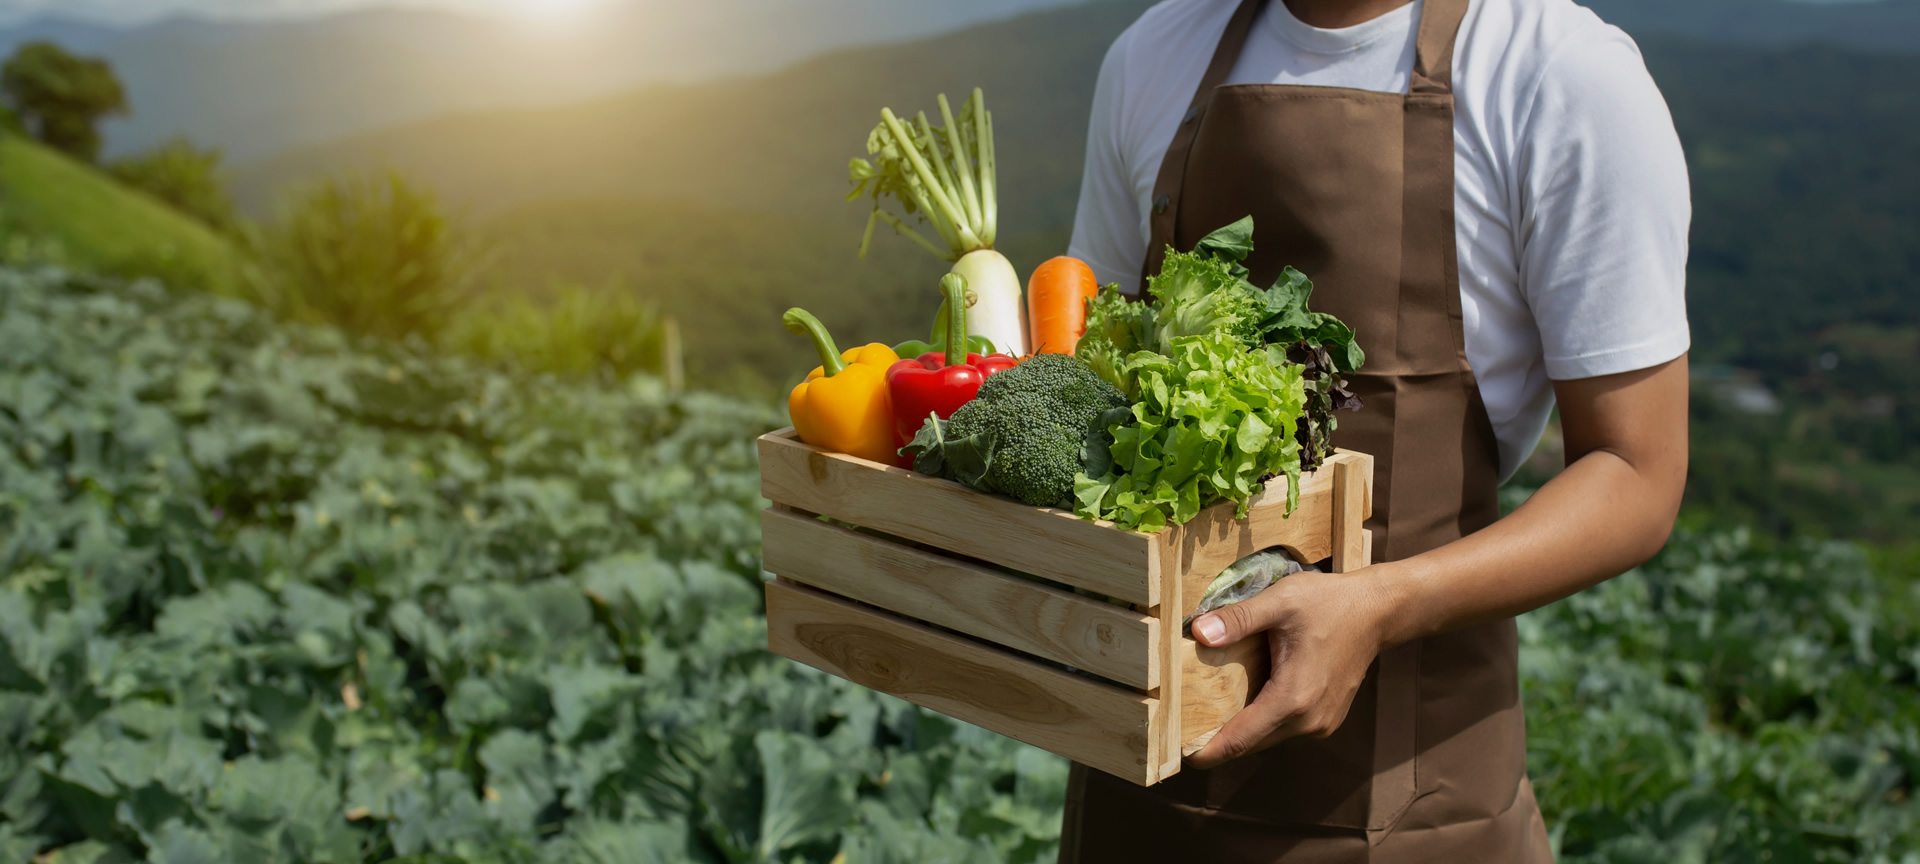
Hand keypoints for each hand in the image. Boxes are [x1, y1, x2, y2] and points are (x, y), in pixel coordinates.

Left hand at [1185, 565, 1396, 769]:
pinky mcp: (1326, 719)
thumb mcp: (1280, 602)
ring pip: (1268, 737)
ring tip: (1206, 715)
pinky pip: (1284, 729)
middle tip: (1182, 731)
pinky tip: (1245, 700)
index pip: (1241, 738)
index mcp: (1293, 698)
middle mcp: (1308, 721)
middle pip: (1251, 743)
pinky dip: (1263, 720)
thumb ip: (1239, 619)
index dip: (1209, 750)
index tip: (1180, 756)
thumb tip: (1199, 633)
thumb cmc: (1330, 603)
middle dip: (1219, 740)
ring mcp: (1320, 724)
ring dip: (1242, 729)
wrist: (1377, 612)